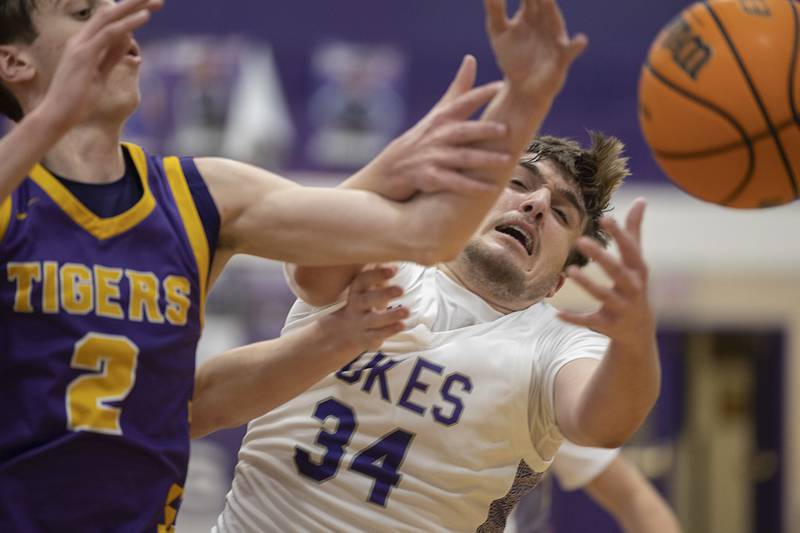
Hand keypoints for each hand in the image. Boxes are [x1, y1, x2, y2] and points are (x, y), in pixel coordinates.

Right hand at [40, 0, 162, 129]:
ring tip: (155, 1)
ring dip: (134, 8)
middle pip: (110, 13)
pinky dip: (128, 24)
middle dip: (134, 4)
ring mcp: (81, 45)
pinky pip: (109, 33)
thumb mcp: (100, 74)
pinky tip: (144, 17)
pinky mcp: (84, 55)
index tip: (150, 8)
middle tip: (158, 0)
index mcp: (84, 43)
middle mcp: (81, 39)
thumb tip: (126, 42)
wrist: (59, 115)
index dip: (128, 12)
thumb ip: (110, 57)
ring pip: (110, 17)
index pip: (108, 21)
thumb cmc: (78, 99)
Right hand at [324, 265, 408, 352]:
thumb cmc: (363, 303)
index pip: (363, 280)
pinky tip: (402, 325)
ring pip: (374, 320)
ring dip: (390, 315)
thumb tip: (391, 250)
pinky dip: (389, 331)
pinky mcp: (366, 339)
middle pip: (367, 300)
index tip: (394, 269)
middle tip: (401, 289)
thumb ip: (378, 273)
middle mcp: (356, 307)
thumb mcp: (367, 288)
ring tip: (407, 311)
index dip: (377, 274)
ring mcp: (360, 324)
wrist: (343, 332)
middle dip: (384, 294)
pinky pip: (377, 336)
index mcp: (357, 291)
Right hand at [360, 55, 510, 199]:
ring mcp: (432, 158)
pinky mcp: (429, 178)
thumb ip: (458, 89)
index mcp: (442, 118)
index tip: (500, 86)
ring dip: (484, 160)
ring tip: (506, 160)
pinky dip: (472, 187)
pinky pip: (454, 183)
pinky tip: (491, 189)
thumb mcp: (438, 112)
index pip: (462, 102)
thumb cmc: (421, 139)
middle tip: (506, 129)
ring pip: (462, 158)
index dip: (480, 94)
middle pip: (463, 131)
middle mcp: (437, 136)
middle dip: (484, 129)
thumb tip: (471, 58)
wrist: (389, 171)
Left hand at [484, 0, 586, 94]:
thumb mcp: (499, 32)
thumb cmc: (513, 57)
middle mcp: (545, 20)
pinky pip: (570, 51)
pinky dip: (576, 46)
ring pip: (555, 20)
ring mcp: (554, 37)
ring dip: (552, 9)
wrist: (522, 88)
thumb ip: (495, 9)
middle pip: (544, 0)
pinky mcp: (560, 58)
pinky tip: (581, 40)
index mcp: (530, 12)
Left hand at [558, 199, 653, 347]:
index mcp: (638, 270)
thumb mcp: (637, 262)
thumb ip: (635, 231)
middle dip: (601, 257)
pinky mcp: (608, 325)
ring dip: (587, 283)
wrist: (638, 331)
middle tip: (580, 240)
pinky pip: (589, 321)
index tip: (604, 218)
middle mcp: (633, 289)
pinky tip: (556, 314)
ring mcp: (621, 308)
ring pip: (603, 295)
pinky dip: (573, 319)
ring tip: (569, 270)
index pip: (630, 250)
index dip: (619, 234)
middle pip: (617, 271)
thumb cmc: (634, 286)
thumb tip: (642, 199)